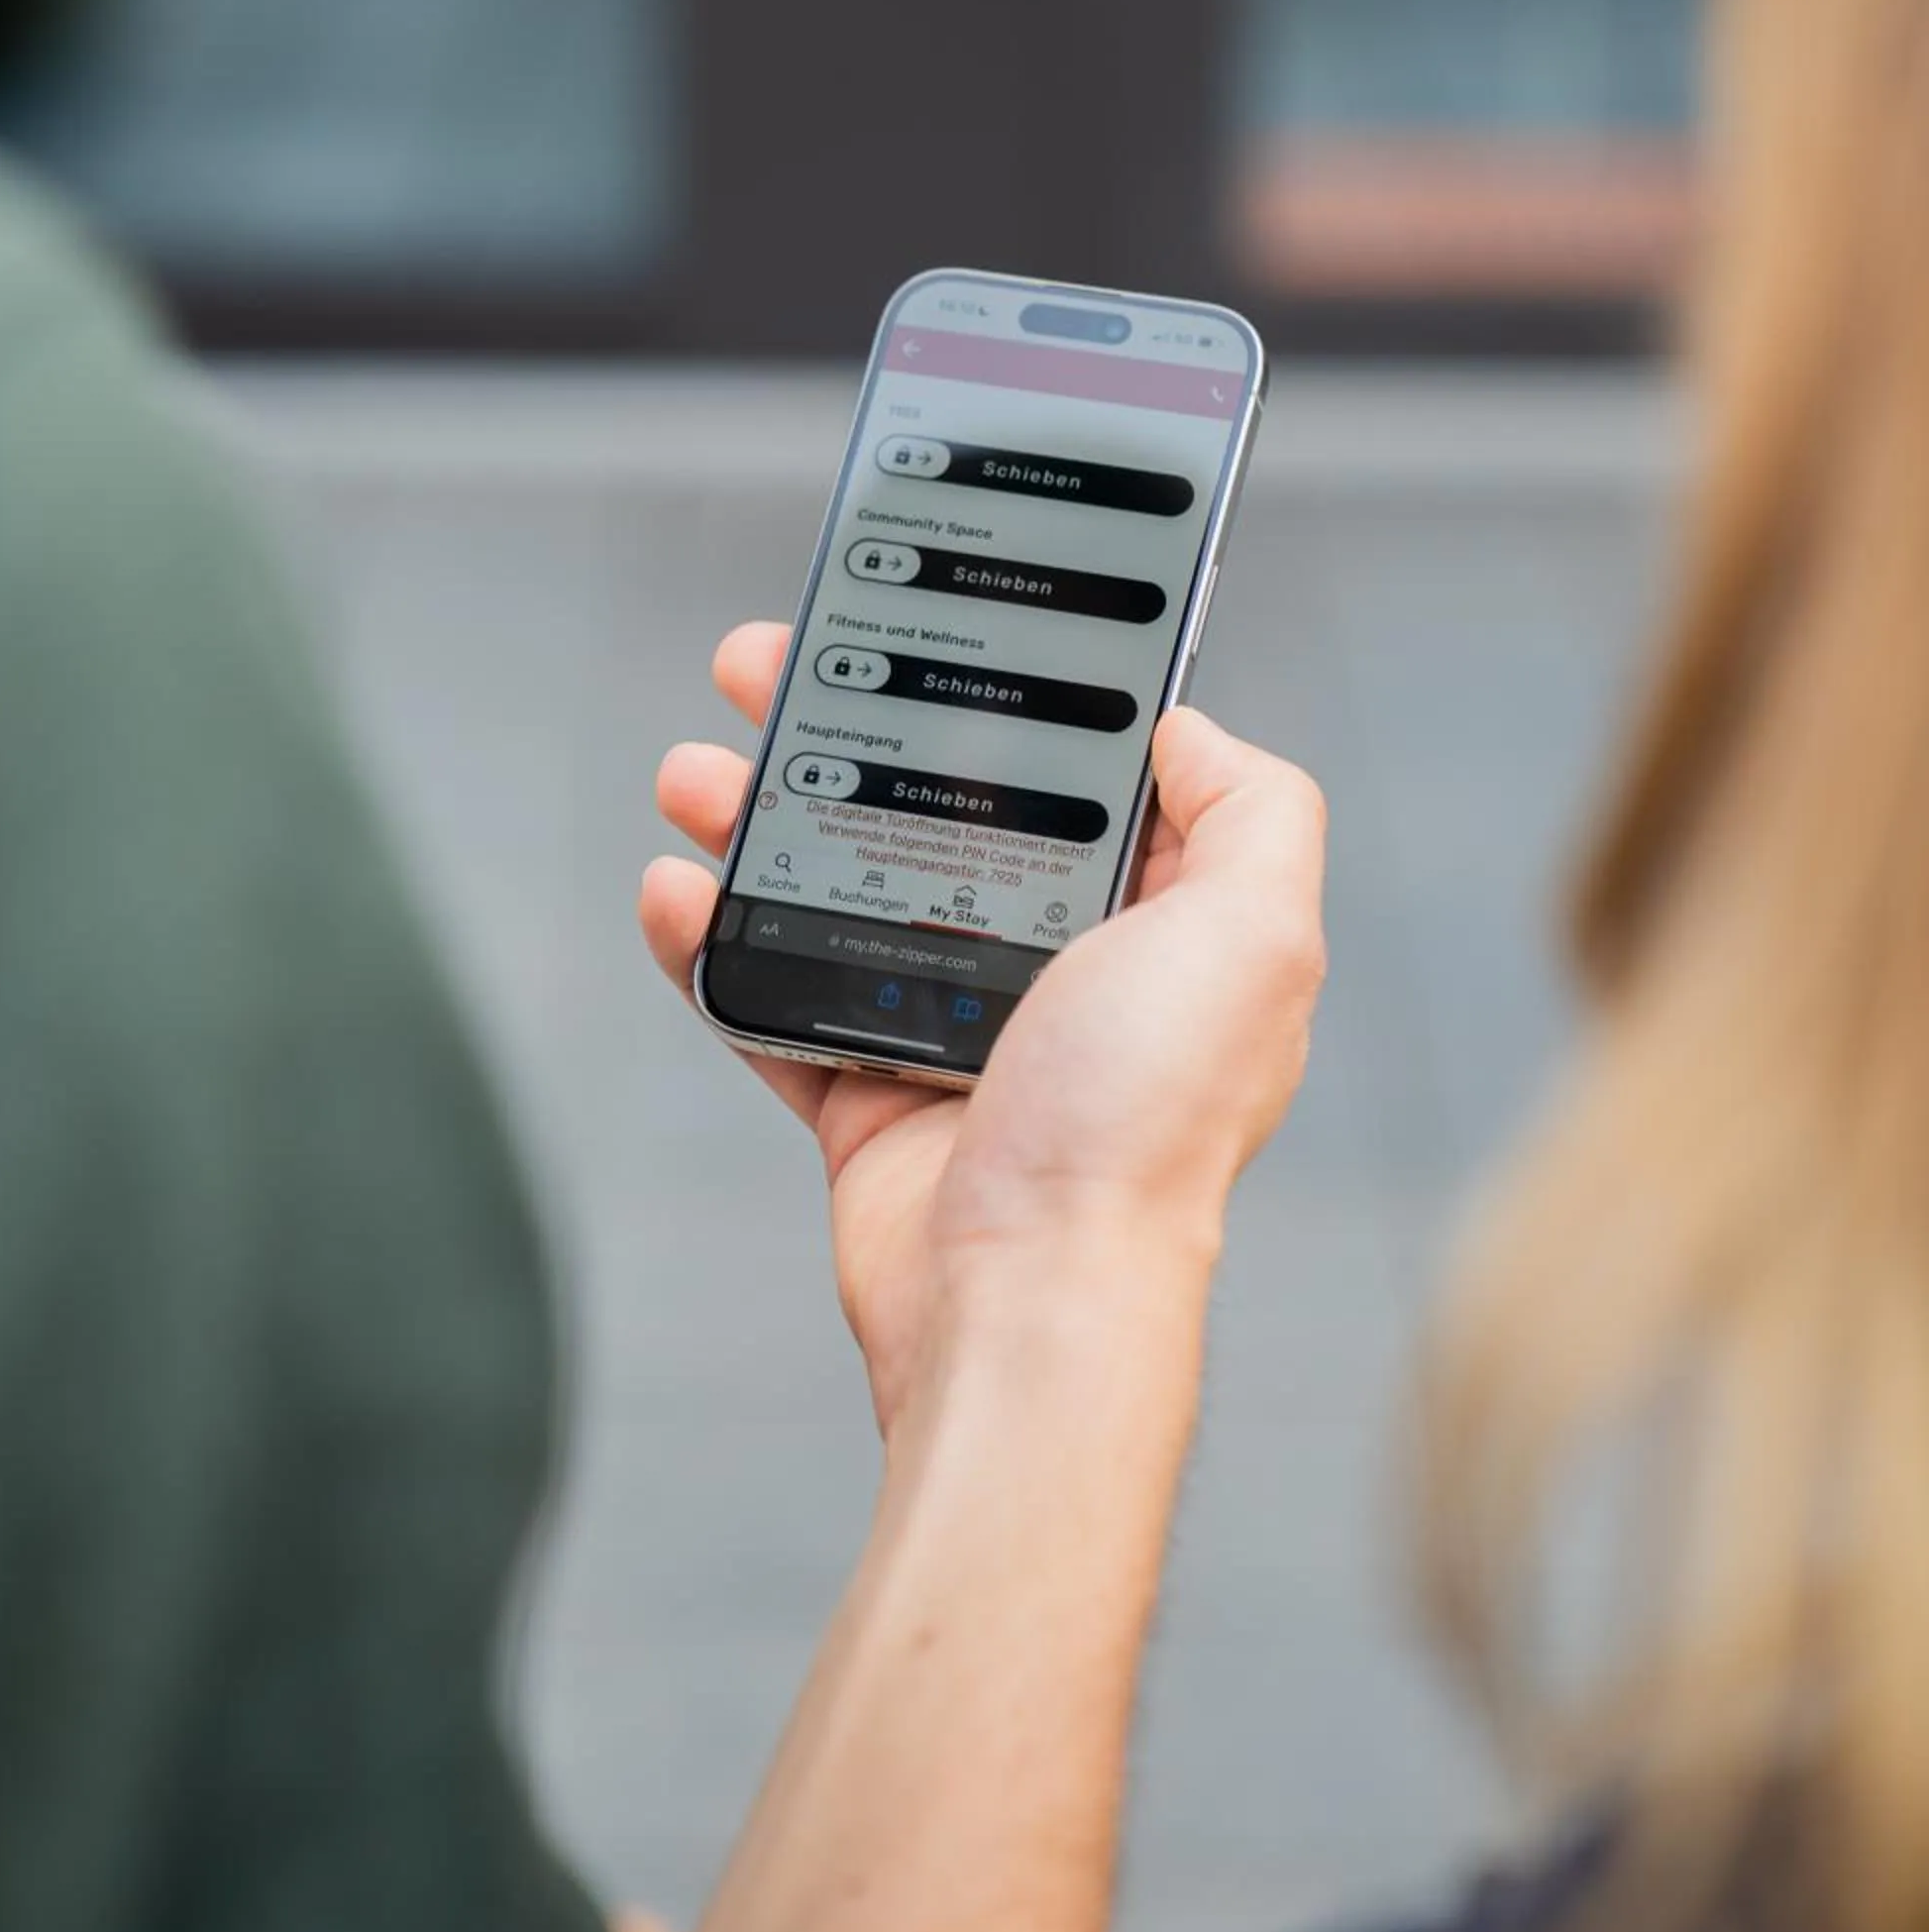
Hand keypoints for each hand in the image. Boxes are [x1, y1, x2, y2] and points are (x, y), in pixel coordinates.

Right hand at [642, 626, 1325, 1439]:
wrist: (1025, 1299)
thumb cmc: (1141, 1129)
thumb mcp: (1254, 937)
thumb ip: (1256, 813)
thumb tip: (1192, 727)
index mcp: (1157, 925)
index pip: (1076, 777)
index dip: (1002, 698)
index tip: (926, 632)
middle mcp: (1064, 975)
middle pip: (935, 816)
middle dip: (846, 736)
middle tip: (763, 672)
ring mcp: (959, 1036)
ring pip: (839, 892)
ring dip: (756, 823)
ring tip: (695, 772)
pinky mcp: (871, 1100)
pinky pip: (774, 1002)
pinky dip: (715, 945)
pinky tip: (674, 890)